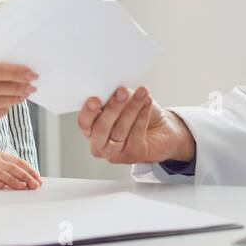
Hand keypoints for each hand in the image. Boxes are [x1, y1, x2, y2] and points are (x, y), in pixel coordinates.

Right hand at [0, 143, 41, 189]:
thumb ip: (7, 164)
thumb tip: (24, 175)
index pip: (18, 162)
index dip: (30, 170)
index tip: (39, 179)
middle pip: (12, 168)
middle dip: (26, 177)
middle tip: (36, 186)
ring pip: (1, 174)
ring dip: (13, 181)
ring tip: (24, 187)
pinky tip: (2, 187)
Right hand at [77, 86, 195, 164]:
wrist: (160, 130)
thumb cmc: (137, 114)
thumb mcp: (123, 102)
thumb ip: (114, 98)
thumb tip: (114, 90)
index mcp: (91, 130)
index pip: (84, 122)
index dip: (88, 112)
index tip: (95, 100)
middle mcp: (100, 144)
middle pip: (102, 128)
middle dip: (112, 107)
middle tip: (122, 92)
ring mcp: (115, 153)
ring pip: (120, 129)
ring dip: (132, 108)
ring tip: (141, 93)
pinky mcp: (133, 155)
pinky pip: (136, 134)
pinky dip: (143, 115)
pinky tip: (147, 102)